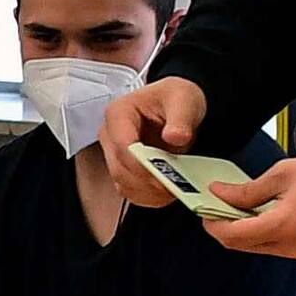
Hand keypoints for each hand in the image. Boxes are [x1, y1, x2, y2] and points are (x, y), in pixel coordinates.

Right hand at [97, 75, 209, 197]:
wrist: (178, 105)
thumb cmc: (176, 98)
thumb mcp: (184, 99)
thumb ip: (181, 118)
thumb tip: (175, 137)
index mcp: (119, 113)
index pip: (122, 145)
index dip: (142, 164)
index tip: (165, 174)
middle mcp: (111, 135)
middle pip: (119, 169)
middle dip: (147, 182)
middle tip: (174, 186)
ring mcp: (115, 154)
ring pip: (123, 184)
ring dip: (148, 192)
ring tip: (174, 189)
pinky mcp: (124, 169)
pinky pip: (131, 191)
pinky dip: (149, 197)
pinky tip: (167, 192)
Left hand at [197, 150, 295, 263]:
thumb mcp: (282, 174)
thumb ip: (247, 191)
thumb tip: (218, 194)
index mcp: (283, 226)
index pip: (234, 236)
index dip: (214, 225)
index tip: (206, 210)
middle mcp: (292, 248)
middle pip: (245, 246)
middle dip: (229, 228)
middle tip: (221, 207)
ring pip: (263, 249)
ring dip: (250, 231)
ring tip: (247, 207)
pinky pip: (282, 249)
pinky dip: (271, 235)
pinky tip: (273, 215)